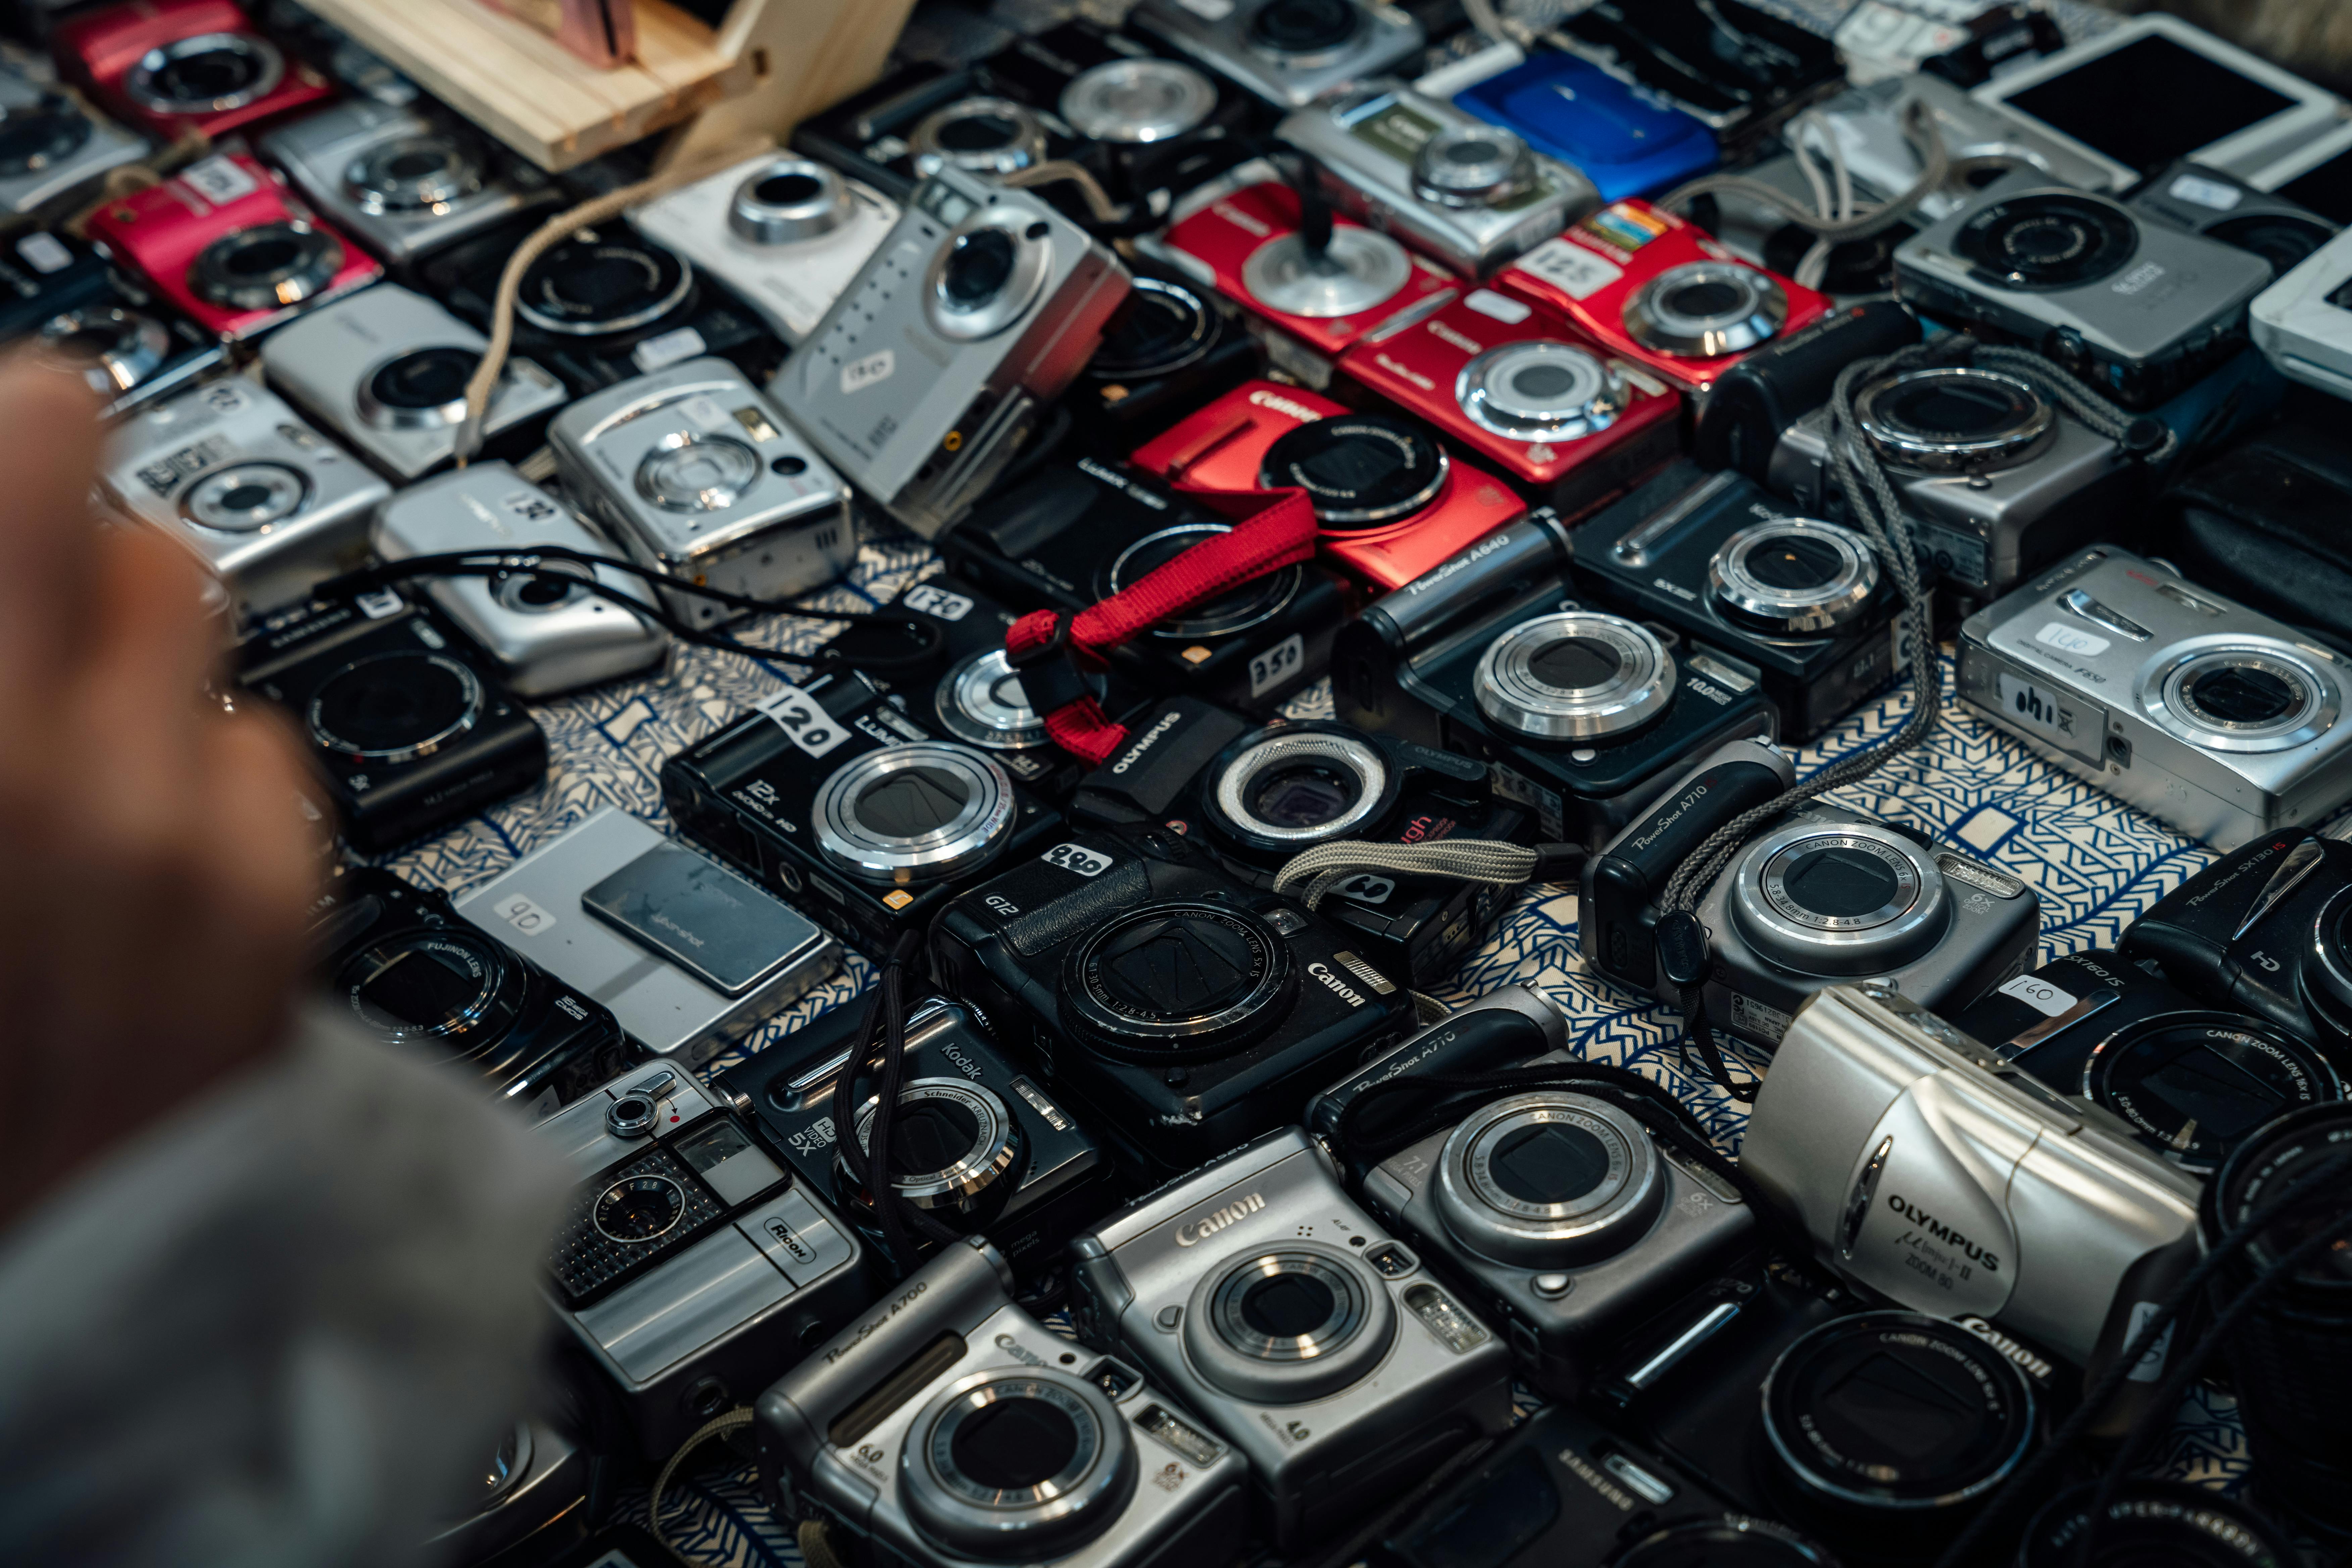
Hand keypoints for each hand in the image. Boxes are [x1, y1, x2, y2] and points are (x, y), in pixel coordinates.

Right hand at [0, 357, 319, 1230]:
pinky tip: (129, 841)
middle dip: (51, 539)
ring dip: (125, 652)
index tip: (6, 457)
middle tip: (10, 617)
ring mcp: (175, 847)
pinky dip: (203, 770)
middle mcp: (53, 769)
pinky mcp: (262, 922)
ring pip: (198, 615)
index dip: (8, 439)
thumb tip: (9, 545)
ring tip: (50, 740)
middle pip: (116, 510)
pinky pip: (261, 755)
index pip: (23, 428)